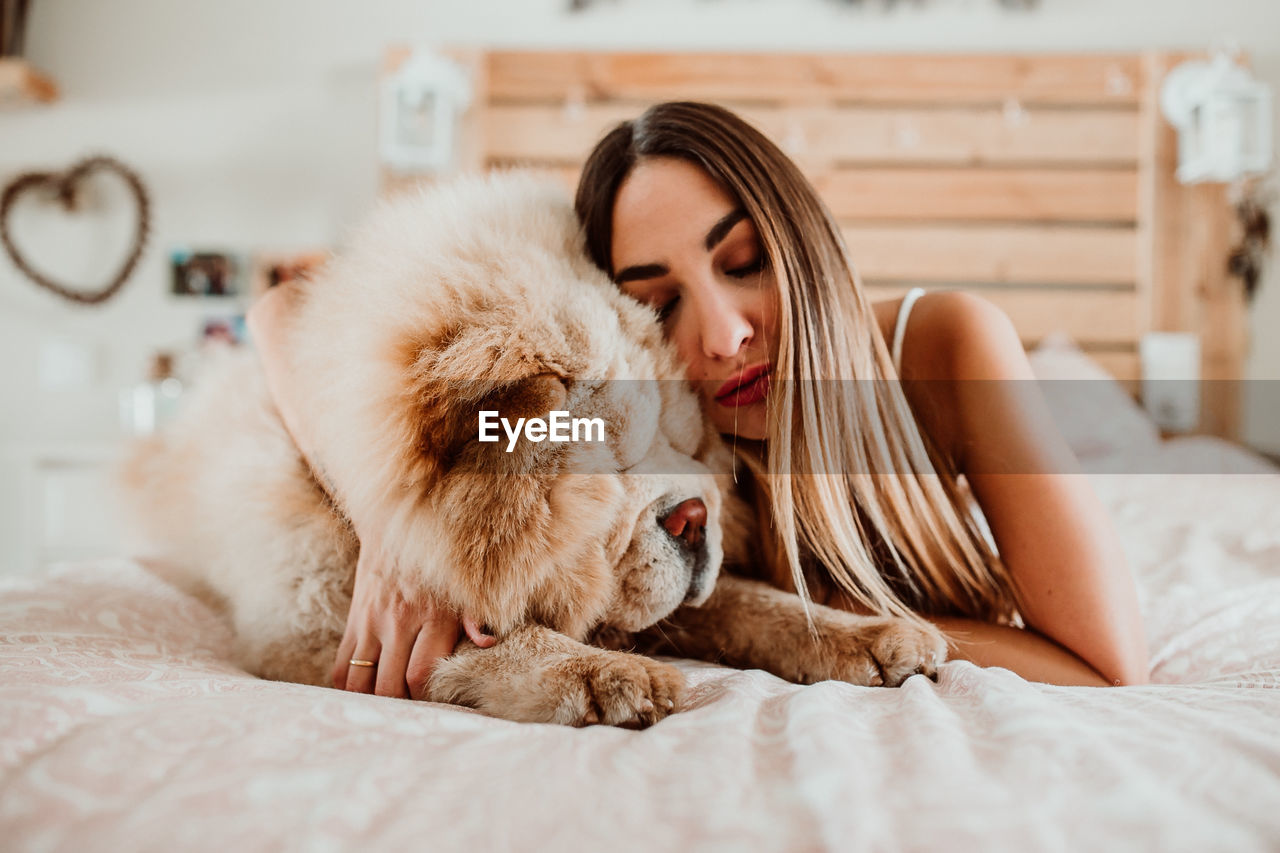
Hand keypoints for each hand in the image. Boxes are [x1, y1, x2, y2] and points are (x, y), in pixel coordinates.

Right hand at [332, 537, 495, 699]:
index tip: (433, 701)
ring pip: (360, 682)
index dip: (424, 698)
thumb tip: (488, 642)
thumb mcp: (465, 587)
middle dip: (400, 705)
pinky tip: (365, 689)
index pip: (420, 675)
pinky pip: (341, 667)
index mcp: (432, 617)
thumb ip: (477, 617)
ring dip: (372, 699)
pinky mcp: (354, 621)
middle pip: (389, 686)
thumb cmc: (440, 565)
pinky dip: (349, 686)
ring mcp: (371, 622)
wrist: (397, 528)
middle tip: (411, 707)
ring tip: (388, 702)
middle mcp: (398, 622)